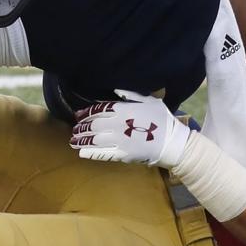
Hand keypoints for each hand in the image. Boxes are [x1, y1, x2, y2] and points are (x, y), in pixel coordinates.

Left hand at [70, 90, 189, 167]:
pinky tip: (82, 153)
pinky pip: (103, 154)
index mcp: (123, 110)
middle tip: (74, 129)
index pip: (99, 110)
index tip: (78, 115)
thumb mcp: (149, 101)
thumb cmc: (162, 119)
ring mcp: (118, 140)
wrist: (172, 142)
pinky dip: (90, 153)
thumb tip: (115, 90)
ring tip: (73, 141)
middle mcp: (117, 124)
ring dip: (82, 140)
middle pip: (94, 125)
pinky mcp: (122, 155)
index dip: (87, 113)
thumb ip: (130, 95)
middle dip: (82, 127)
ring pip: (95, 139)